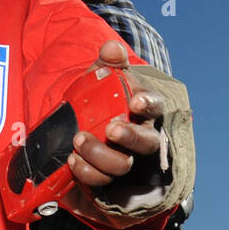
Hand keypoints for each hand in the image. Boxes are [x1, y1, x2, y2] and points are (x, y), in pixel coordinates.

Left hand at [63, 40, 165, 204]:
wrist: (77, 128)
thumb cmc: (98, 100)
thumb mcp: (99, 78)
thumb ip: (107, 63)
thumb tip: (111, 47)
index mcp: (143, 109)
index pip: (155, 106)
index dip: (148, 104)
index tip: (134, 102)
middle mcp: (141, 138)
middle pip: (147, 143)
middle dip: (129, 136)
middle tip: (110, 128)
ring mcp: (127, 160)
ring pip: (124, 165)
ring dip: (100, 155)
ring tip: (78, 139)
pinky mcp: (110, 180)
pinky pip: (104, 181)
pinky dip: (87, 172)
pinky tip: (73, 160)